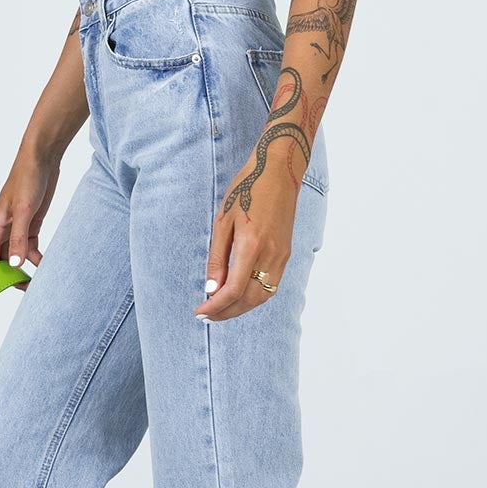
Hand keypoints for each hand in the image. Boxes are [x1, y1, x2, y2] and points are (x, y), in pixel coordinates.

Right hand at [0, 144, 61, 277]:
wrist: (42, 158)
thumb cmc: (27, 178)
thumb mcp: (24, 210)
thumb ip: (19, 239)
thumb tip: (14, 264)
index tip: (8, 289)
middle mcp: (3, 230)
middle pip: (2, 261)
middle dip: (12, 276)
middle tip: (29, 289)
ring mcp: (17, 227)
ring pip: (16, 256)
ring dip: (26, 268)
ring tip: (40, 280)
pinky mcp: (30, 224)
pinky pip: (30, 247)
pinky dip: (37, 257)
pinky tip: (47, 263)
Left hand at [193, 150, 297, 320]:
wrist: (278, 171)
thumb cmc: (246, 189)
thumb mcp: (223, 221)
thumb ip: (217, 258)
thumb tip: (211, 289)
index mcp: (252, 245)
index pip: (233, 290)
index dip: (216, 306)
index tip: (200, 310)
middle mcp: (271, 255)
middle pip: (249, 299)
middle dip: (226, 312)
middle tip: (206, 315)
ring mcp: (282, 256)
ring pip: (263, 296)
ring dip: (241, 308)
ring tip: (221, 309)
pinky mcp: (286, 254)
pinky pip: (271, 286)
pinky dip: (254, 297)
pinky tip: (239, 295)